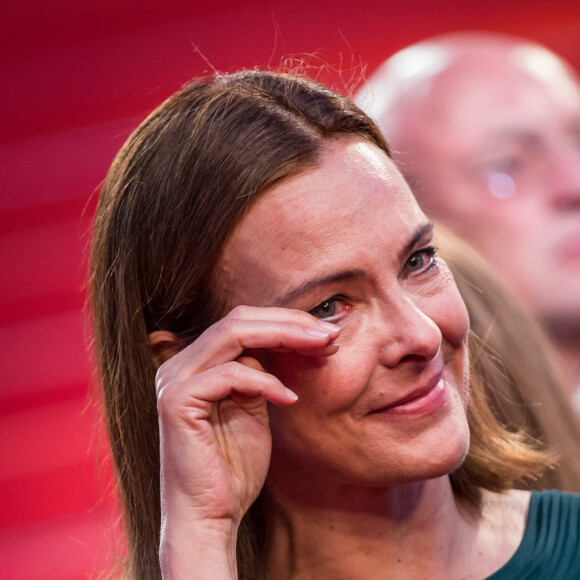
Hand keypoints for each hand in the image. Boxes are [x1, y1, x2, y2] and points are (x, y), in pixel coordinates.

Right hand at [155, 305, 339, 576]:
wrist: (209, 518)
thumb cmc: (233, 468)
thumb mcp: (253, 408)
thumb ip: (260, 374)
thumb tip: (293, 338)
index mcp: (194, 363)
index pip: (242, 322)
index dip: (286, 321)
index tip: (326, 332)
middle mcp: (178, 364)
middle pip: (238, 319)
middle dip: (290, 322)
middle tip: (329, 333)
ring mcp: (173, 380)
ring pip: (234, 334)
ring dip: (284, 337)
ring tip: (320, 348)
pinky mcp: (176, 401)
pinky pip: (230, 373)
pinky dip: (266, 382)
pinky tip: (290, 399)